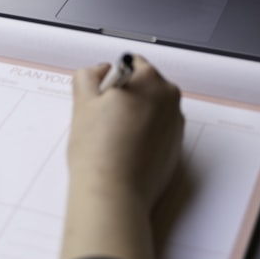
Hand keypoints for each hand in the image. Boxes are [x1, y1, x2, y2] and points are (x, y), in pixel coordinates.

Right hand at [61, 55, 183, 258]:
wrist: (114, 194)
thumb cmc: (99, 152)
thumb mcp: (82, 102)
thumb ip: (89, 75)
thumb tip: (100, 71)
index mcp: (150, 80)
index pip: (131, 64)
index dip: (111, 80)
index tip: (103, 99)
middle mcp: (170, 99)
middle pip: (144, 86)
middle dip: (126, 97)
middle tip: (105, 121)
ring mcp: (176, 124)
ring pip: (151, 109)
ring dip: (136, 116)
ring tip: (115, 139)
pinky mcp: (176, 147)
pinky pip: (159, 131)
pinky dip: (145, 135)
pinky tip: (127, 151)